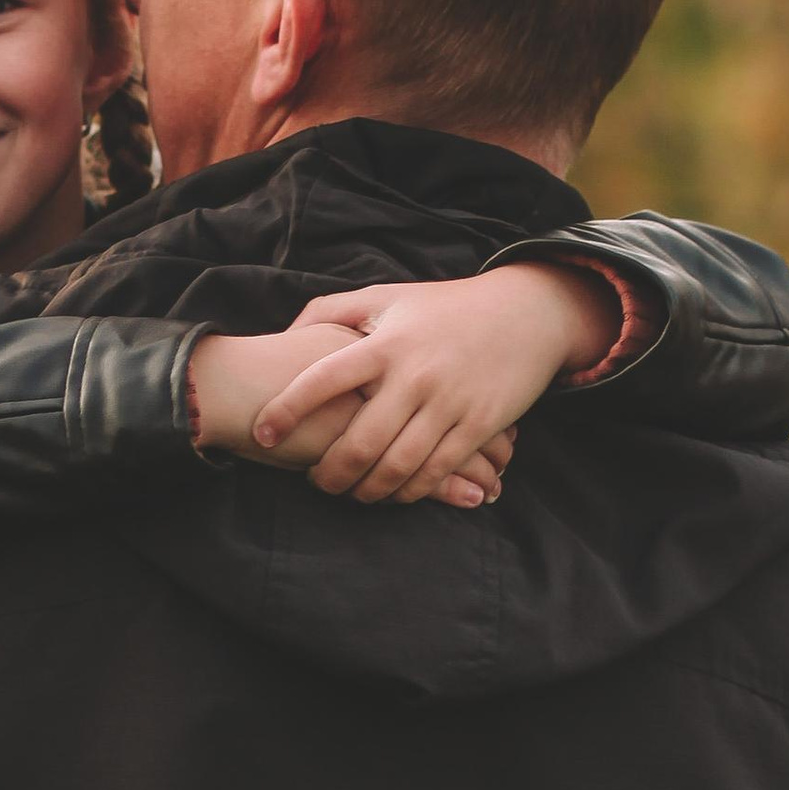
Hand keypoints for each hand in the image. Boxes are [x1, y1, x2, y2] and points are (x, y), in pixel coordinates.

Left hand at [188, 263, 619, 506]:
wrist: (527, 313)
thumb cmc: (444, 308)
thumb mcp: (387, 296)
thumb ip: (330, 310)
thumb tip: (283, 335)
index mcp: (385, 343)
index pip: (323, 378)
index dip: (286, 409)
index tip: (261, 433)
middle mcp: (415, 375)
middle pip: (359, 442)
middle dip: (328, 473)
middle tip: (314, 481)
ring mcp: (449, 403)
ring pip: (396, 467)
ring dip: (366, 490)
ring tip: (349, 493)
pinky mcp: (479, 425)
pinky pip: (436, 472)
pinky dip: (408, 491)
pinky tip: (391, 493)